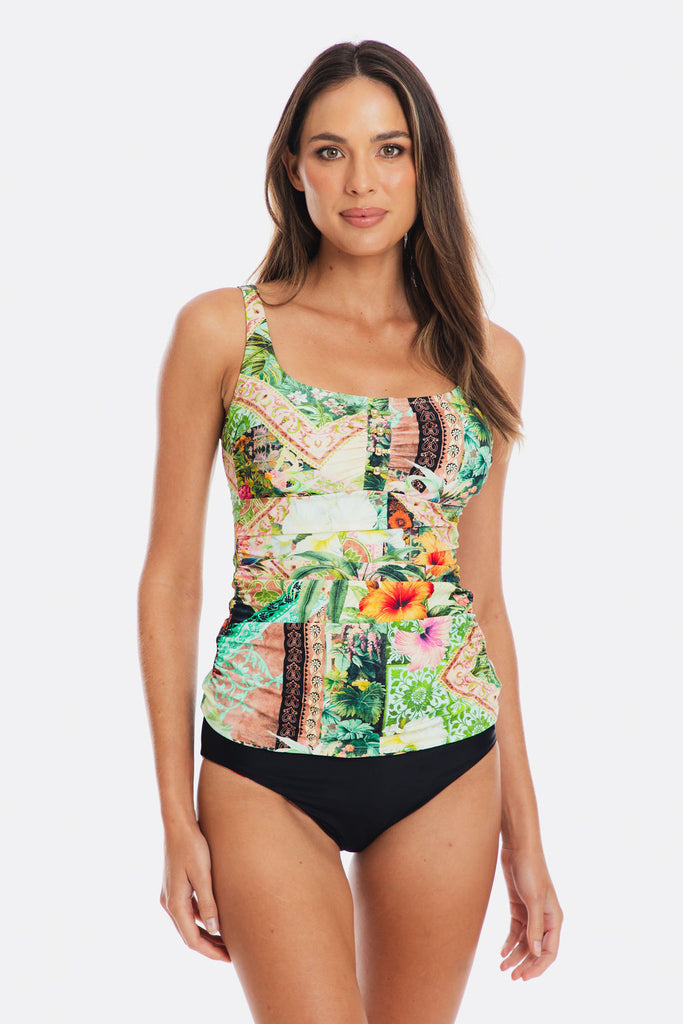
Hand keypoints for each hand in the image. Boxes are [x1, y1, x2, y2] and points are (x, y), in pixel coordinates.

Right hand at [160, 819, 230, 962]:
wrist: (178, 825)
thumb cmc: (192, 846)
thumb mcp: (203, 875)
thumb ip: (208, 903)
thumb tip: (214, 930)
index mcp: (175, 903)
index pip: (192, 939)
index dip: (210, 951)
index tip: (228, 958)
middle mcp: (169, 903)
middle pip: (189, 935)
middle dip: (209, 947)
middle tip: (231, 954)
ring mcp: (170, 895)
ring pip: (188, 924)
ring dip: (205, 934)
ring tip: (226, 940)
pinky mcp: (174, 887)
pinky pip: (187, 911)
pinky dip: (200, 920)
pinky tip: (214, 919)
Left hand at [499, 844, 561, 980]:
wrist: (518, 848)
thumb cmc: (531, 871)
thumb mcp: (533, 900)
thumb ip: (534, 927)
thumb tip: (536, 953)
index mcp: (554, 919)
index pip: (549, 951)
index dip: (538, 967)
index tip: (524, 977)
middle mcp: (544, 919)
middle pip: (536, 949)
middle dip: (525, 964)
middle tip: (511, 977)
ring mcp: (531, 914)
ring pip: (525, 942)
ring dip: (515, 955)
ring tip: (502, 967)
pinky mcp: (519, 907)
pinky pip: (516, 931)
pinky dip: (509, 942)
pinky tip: (502, 951)